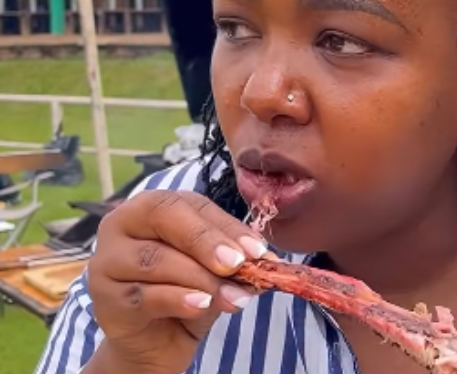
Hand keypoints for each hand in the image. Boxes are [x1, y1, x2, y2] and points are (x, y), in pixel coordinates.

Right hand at [85, 190, 270, 373]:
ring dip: (201, 279)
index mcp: (152, 205)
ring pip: (155, 259)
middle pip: (164, 217)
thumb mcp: (214, 269)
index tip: (257, 250)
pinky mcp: (102, 297)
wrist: (156, 340)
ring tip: (233, 297)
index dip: (227, 226)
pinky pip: (143, 295)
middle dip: (207, 241)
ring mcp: (107, 259)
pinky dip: (178, 299)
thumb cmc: (186, 290)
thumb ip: (231, 259)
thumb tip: (264, 260)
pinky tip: (202, 305)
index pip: (191, 205)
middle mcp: (122, 223)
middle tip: (239, 264)